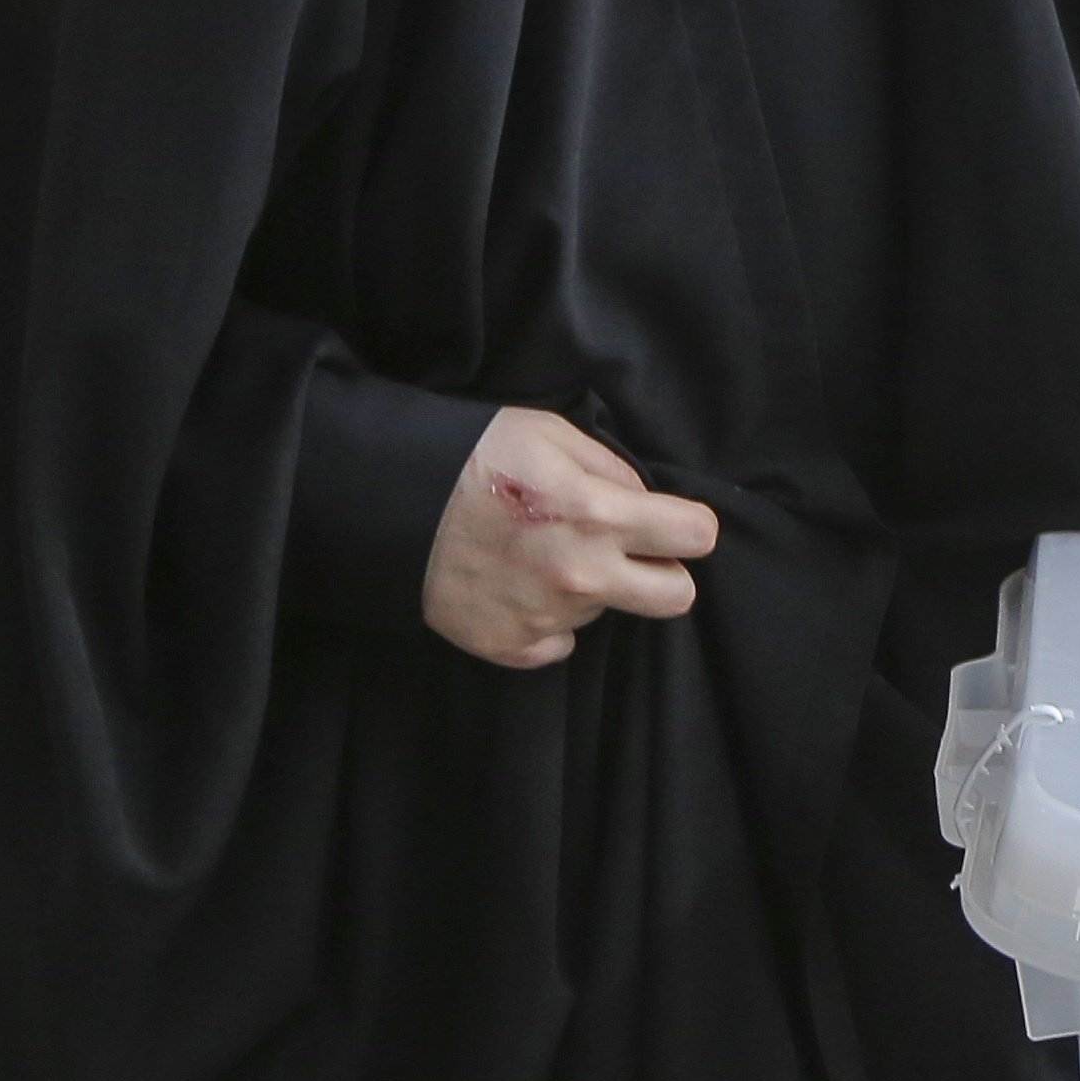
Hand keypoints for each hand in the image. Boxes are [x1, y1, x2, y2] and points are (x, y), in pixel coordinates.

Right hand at [421, 408, 719, 669]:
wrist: (383, 503)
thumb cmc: (469, 456)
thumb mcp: (549, 434)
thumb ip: (610, 469)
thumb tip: (645, 500)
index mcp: (599, 515)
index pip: (696, 537)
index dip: (686, 526)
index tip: (668, 523)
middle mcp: (581, 575)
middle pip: (676, 597)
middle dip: (660, 573)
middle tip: (622, 551)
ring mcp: (545, 617)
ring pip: (605, 613)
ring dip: (587, 588)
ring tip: (536, 555)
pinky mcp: (509, 646)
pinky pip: (556, 644)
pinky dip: (544, 622)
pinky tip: (515, 587)